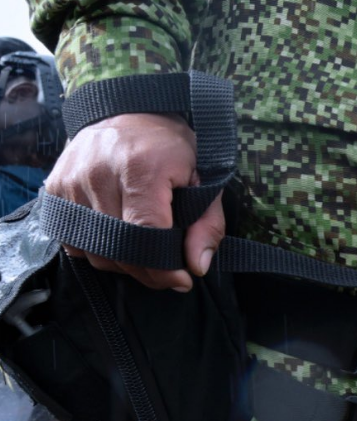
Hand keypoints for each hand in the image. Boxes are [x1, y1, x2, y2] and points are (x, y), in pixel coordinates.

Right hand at [44, 113, 225, 291]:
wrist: (128, 111)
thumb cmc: (171, 148)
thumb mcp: (204, 178)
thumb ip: (207, 224)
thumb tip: (197, 266)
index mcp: (140, 167)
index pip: (144, 232)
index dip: (163, 267)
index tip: (182, 280)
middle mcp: (98, 172)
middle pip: (118, 247)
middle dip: (147, 272)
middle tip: (168, 274)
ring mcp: (71, 180)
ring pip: (94, 250)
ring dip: (123, 264)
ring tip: (145, 255)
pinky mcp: (55, 188)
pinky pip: (72, 240)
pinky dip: (97, 251)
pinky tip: (118, 241)